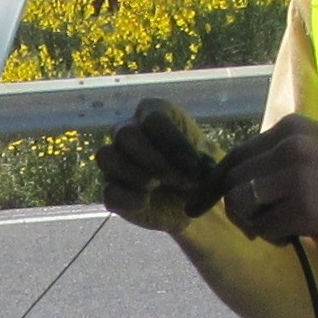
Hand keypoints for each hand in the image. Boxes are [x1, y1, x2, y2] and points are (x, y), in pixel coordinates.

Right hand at [97, 97, 228, 235]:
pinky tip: (146, 203)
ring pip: (107, 156)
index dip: (172, 142)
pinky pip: (108, 190)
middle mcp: (129, 131)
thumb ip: (203, 159)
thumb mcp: (210, 161)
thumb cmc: (201, 173)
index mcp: (154, 113)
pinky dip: (127, 199)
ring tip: (159, 188)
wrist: (193, 204)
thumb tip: (190, 165)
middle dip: (154, 160)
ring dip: (137, 175)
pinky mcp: (111, 189)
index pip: (153, 118)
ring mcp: (116, 160)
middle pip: (125, 134)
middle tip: (180, 181)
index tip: (194, 166)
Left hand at [215, 118, 317, 245]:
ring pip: (242, 203)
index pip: (236, 155)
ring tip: (278, 231)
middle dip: (237, 209)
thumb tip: (248, 182)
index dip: (215, 184)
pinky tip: (293, 237)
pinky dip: (273, 238)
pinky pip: (266, 227)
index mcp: (291, 127)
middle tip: (258, 226)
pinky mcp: (304, 206)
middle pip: (233, 180)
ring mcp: (294, 175)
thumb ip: (287, 156)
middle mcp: (288, 145)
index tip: (198, 203)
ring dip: (252, 224)